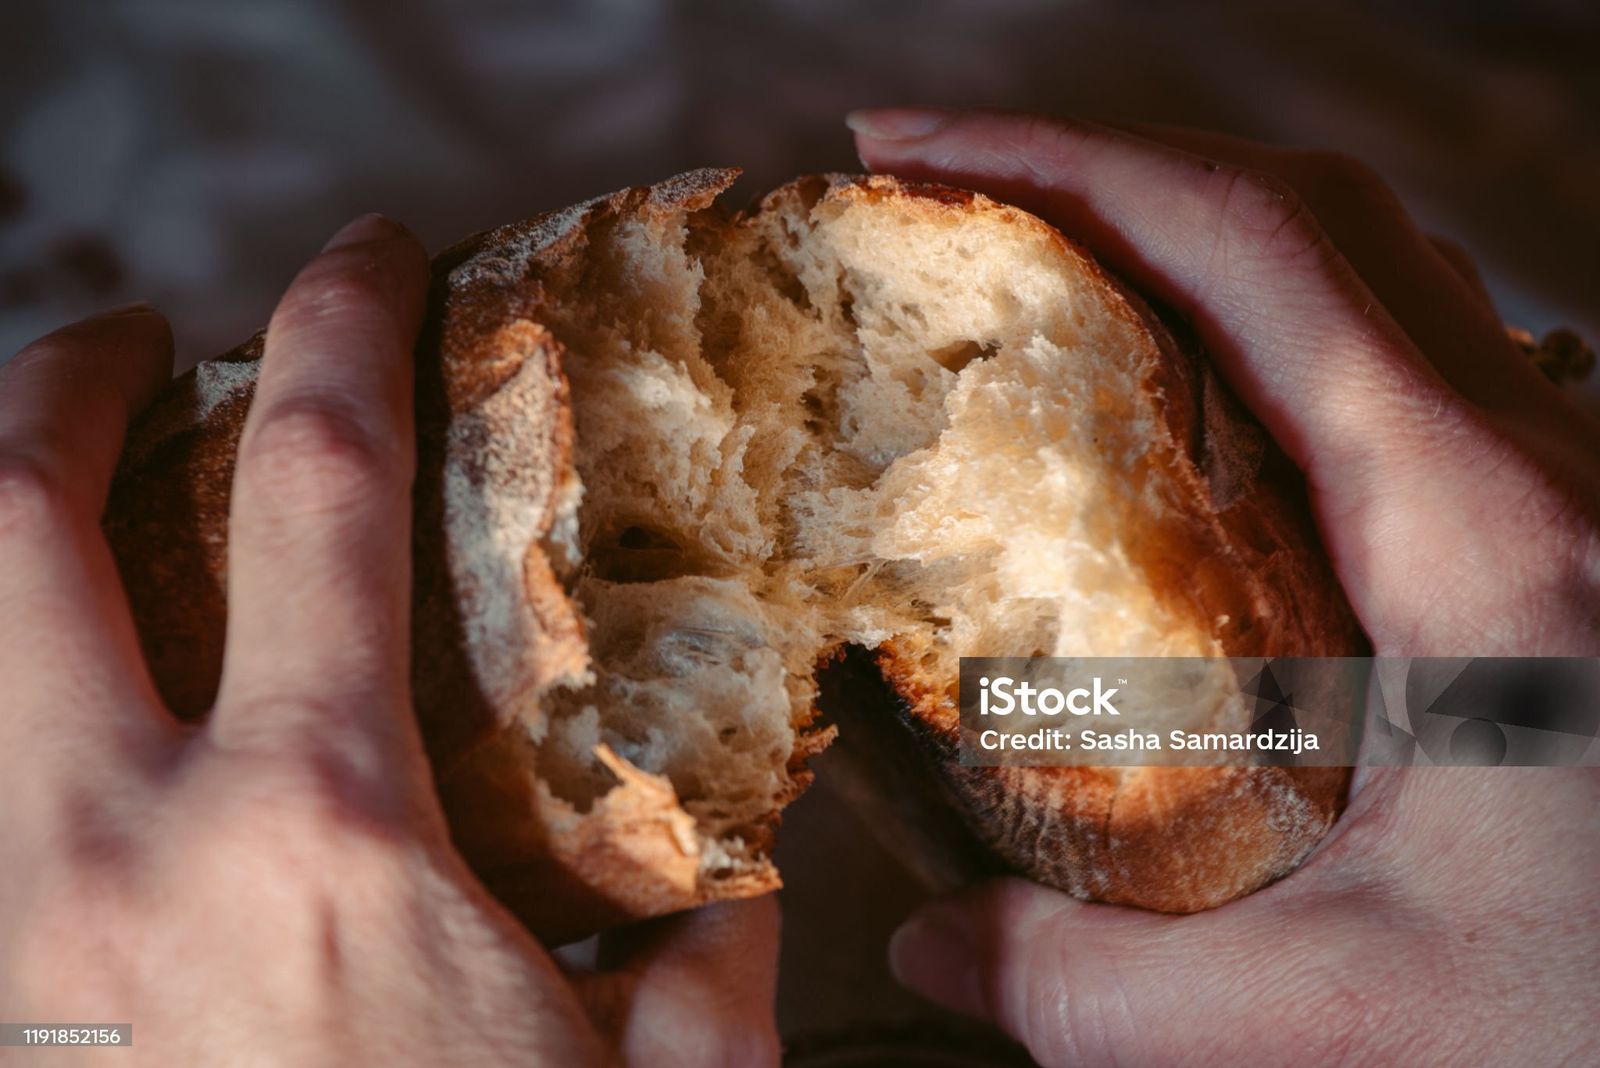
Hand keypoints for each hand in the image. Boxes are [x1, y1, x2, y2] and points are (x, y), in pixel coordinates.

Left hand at [0, 215, 779, 1066]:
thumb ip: (702, 949)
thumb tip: (747, 857)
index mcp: (317, 838)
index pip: (322, 487)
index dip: (343, 333)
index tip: (360, 262)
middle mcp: (105, 860)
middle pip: (8, 520)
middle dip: (52, 378)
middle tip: (120, 341)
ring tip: (50, 508)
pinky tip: (55, 729)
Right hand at [849, 108, 1599, 1064]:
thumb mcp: (1357, 1025)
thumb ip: (1107, 995)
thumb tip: (934, 946)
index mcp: (1484, 530)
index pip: (1249, 247)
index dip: (1060, 160)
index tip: (907, 150)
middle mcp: (1540, 463)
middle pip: (1304, 215)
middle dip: (1103, 165)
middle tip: (940, 195)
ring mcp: (1565, 488)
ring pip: (1365, 272)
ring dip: (1189, 231)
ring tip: (1036, 271)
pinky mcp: (1561, 543)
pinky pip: (1400, 365)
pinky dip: (1263, 328)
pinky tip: (1180, 411)